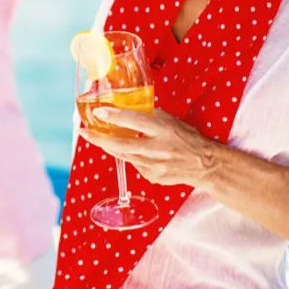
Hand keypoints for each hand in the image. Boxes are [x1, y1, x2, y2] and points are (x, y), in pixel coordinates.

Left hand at [80, 107, 220, 186]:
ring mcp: (155, 166)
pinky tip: (133, 151)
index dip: (115, 117)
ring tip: (99, 137)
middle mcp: (158, 149)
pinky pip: (134, 164)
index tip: (98, 112)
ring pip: (124, 155)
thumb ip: (147, 117)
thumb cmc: (186, 138)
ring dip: (110, 146)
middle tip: (84, 131)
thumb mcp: (169, 120)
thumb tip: (122, 111)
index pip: (135, 121)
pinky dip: (129, 156)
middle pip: (122, 145)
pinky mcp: (152, 177)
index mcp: (164, 130)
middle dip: (99, 138)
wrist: (204, 165)